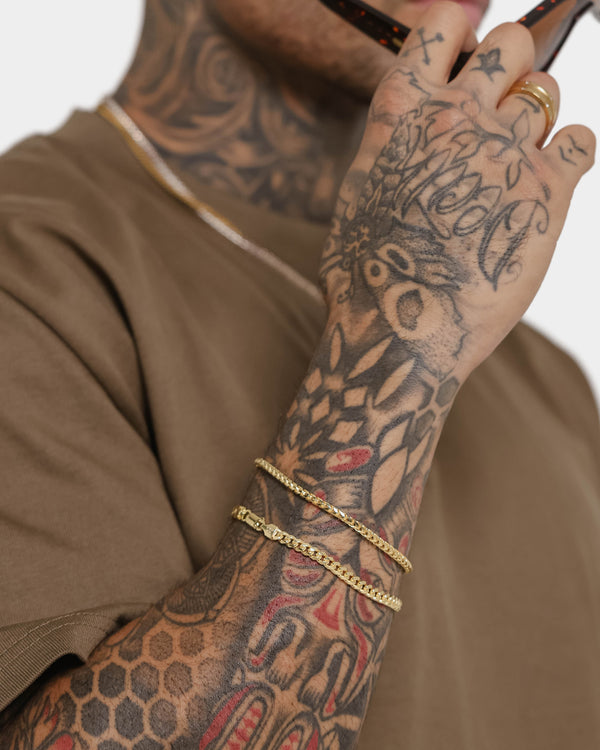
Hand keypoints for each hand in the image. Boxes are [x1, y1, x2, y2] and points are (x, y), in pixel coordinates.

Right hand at [320, 1, 594, 382]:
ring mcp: (505, 151)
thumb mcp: (361, 194)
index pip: (443, 25)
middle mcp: (456, 117)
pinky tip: (546, 181)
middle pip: (511, 44)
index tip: (465, 51)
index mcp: (403, 113)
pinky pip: (582, 139)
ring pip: (549, 90)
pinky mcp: (549, 192)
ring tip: (515, 160)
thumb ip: (395, 146)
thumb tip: (413, 131)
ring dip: (538, 114)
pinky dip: (571, 152)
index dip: (459, 30)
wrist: (402, 330)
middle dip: (510, 66)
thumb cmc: (369, 276)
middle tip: (499, 108)